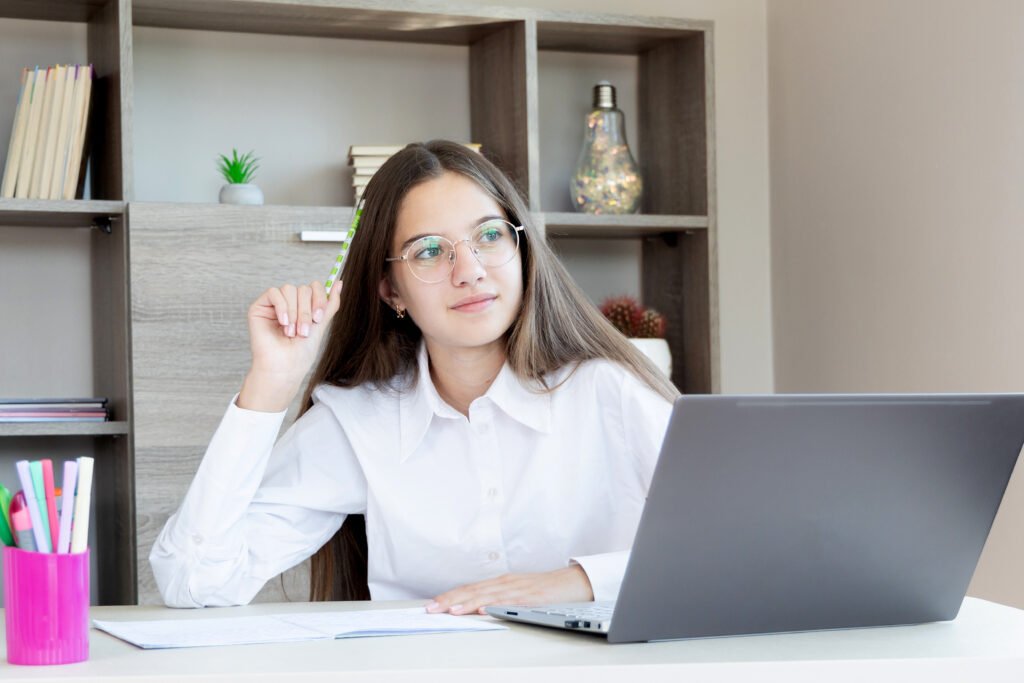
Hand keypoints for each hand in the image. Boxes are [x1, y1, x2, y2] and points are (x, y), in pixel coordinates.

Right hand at [238, 280, 341, 411]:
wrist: (285, 367)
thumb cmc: (301, 352)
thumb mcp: (320, 324)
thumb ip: (330, 304)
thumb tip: (339, 283)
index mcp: (303, 306)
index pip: (314, 287)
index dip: (319, 299)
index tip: (318, 318)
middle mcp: (289, 303)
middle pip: (303, 288)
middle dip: (306, 311)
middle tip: (303, 332)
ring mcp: (274, 305)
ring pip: (289, 289)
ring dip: (294, 312)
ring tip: (292, 332)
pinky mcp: (259, 307)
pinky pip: (274, 292)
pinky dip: (282, 307)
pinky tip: (283, 323)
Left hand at [425, 566, 593, 615]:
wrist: (573, 582)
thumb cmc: (544, 589)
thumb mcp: (517, 593)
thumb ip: (497, 599)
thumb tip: (474, 610)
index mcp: (500, 583)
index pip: (469, 589)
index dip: (449, 596)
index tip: (431, 605)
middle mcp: (505, 583)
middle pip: (473, 591)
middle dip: (450, 600)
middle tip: (431, 609)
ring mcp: (518, 589)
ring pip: (487, 596)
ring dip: (467, 603)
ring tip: (450, 610)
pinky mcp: (531, 597)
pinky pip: (511, 602)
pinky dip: (496, 605)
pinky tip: (484, 609)